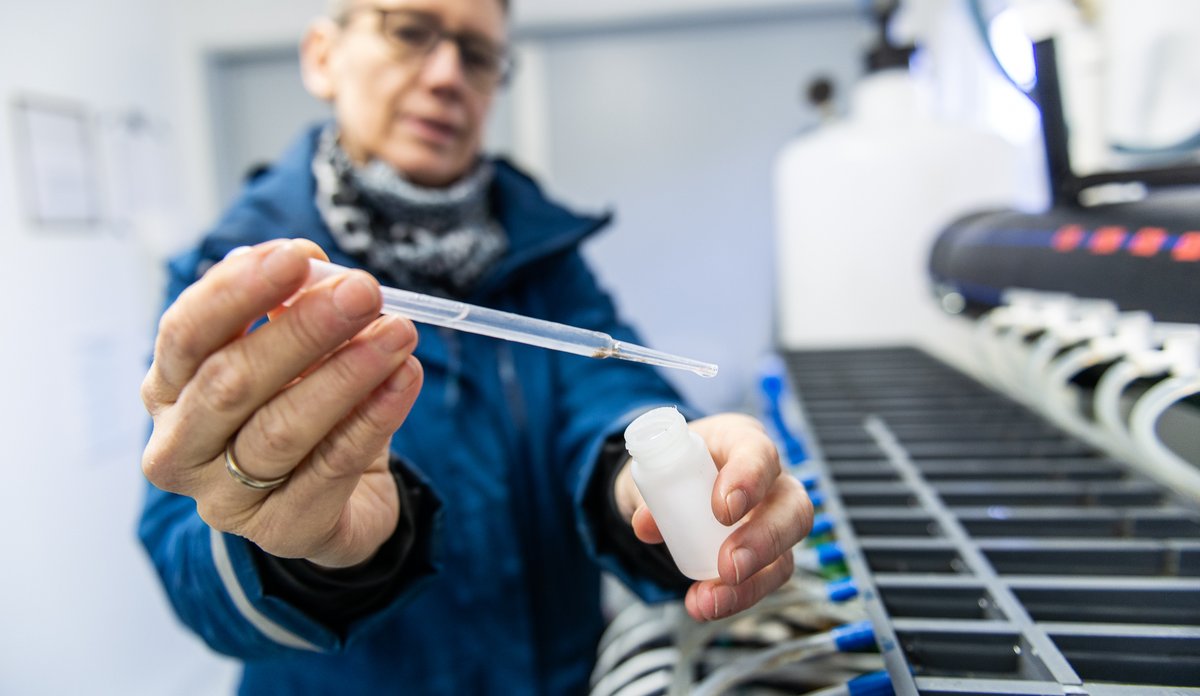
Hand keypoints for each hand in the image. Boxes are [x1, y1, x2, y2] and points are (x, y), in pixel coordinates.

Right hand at [140, 239, 422, 567]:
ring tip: (399, 333)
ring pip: (282, 429)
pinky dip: (373, 417)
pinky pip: (332, 466)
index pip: (186, 333)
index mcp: (169, 389)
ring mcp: (225, 499)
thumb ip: (290, 310)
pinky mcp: (283, 530)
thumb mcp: (290, 354)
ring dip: (347, 373)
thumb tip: (313, 268)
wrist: (337, 500)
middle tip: (364, 291)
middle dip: (302, 329)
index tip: (299, 255)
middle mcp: (180, 447)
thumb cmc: (300, 408)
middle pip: (231, 381)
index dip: (239, 290)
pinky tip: (405, 379)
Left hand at [614, 413, 811, 621]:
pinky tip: (706, 606)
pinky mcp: (769, 556)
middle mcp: (772, 480)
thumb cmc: (672, 466)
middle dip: (763, 540)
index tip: (723, 510)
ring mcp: (775, 521)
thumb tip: (646, 524)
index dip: (748, 479)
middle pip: (793, 507)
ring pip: (787, 553)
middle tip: (729, 566)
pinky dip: (737, 598)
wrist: (671, 485)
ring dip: (750, 584)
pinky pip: (766, 579)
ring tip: (710, 601)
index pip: (759, 452)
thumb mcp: (655, 470)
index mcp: (742, 442)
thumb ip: (650, 493)